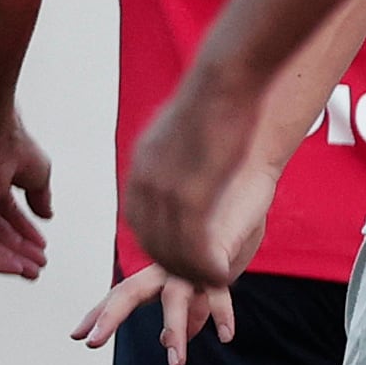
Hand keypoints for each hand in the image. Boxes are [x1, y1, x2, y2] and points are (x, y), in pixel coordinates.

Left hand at [0, 115, 54, 278]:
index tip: (41, 247)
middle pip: (0, 235)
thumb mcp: (39, 178)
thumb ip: (41, 198)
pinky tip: (15, 268)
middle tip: (37, 265)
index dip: (27, 234)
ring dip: (11, 260)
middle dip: (21, 252)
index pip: (9, 218)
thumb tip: (47, 214)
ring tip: (30, 270)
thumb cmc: (14, 149)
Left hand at [75, 260, 235, 364]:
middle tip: (93, 342)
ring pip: (175, 300)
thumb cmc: (216, 253)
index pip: (120, 294)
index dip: (98, 314)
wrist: (241, 206)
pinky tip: (225, 336)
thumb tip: (173, 340)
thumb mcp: (196, 286)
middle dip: (109, 316)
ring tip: (175, 363)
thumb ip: (183, 313)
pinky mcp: (219, 270)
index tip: (77, 335)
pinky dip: (221, 315)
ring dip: (175, 331)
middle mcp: (166, 269)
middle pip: (130, 290)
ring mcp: (190, 269)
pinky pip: (217, 295)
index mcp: (155, 274)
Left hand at [121, 73, 277, 291]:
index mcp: (142, 166)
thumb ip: (176, 152)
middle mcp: (144, 182)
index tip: (179, 256)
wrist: (225, 81)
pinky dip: (204, 266)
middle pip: (152, 238)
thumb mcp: (183, 129)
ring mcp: (163, 191)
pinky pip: (192, 244)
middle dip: (174, 264)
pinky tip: (220, 276)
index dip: (160, 243)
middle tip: (198, 278)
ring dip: (192, 271)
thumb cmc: (216, 98)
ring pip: (171, 247)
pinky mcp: (189, 195)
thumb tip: (181, 153)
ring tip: (214, 282)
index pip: (140, 219)